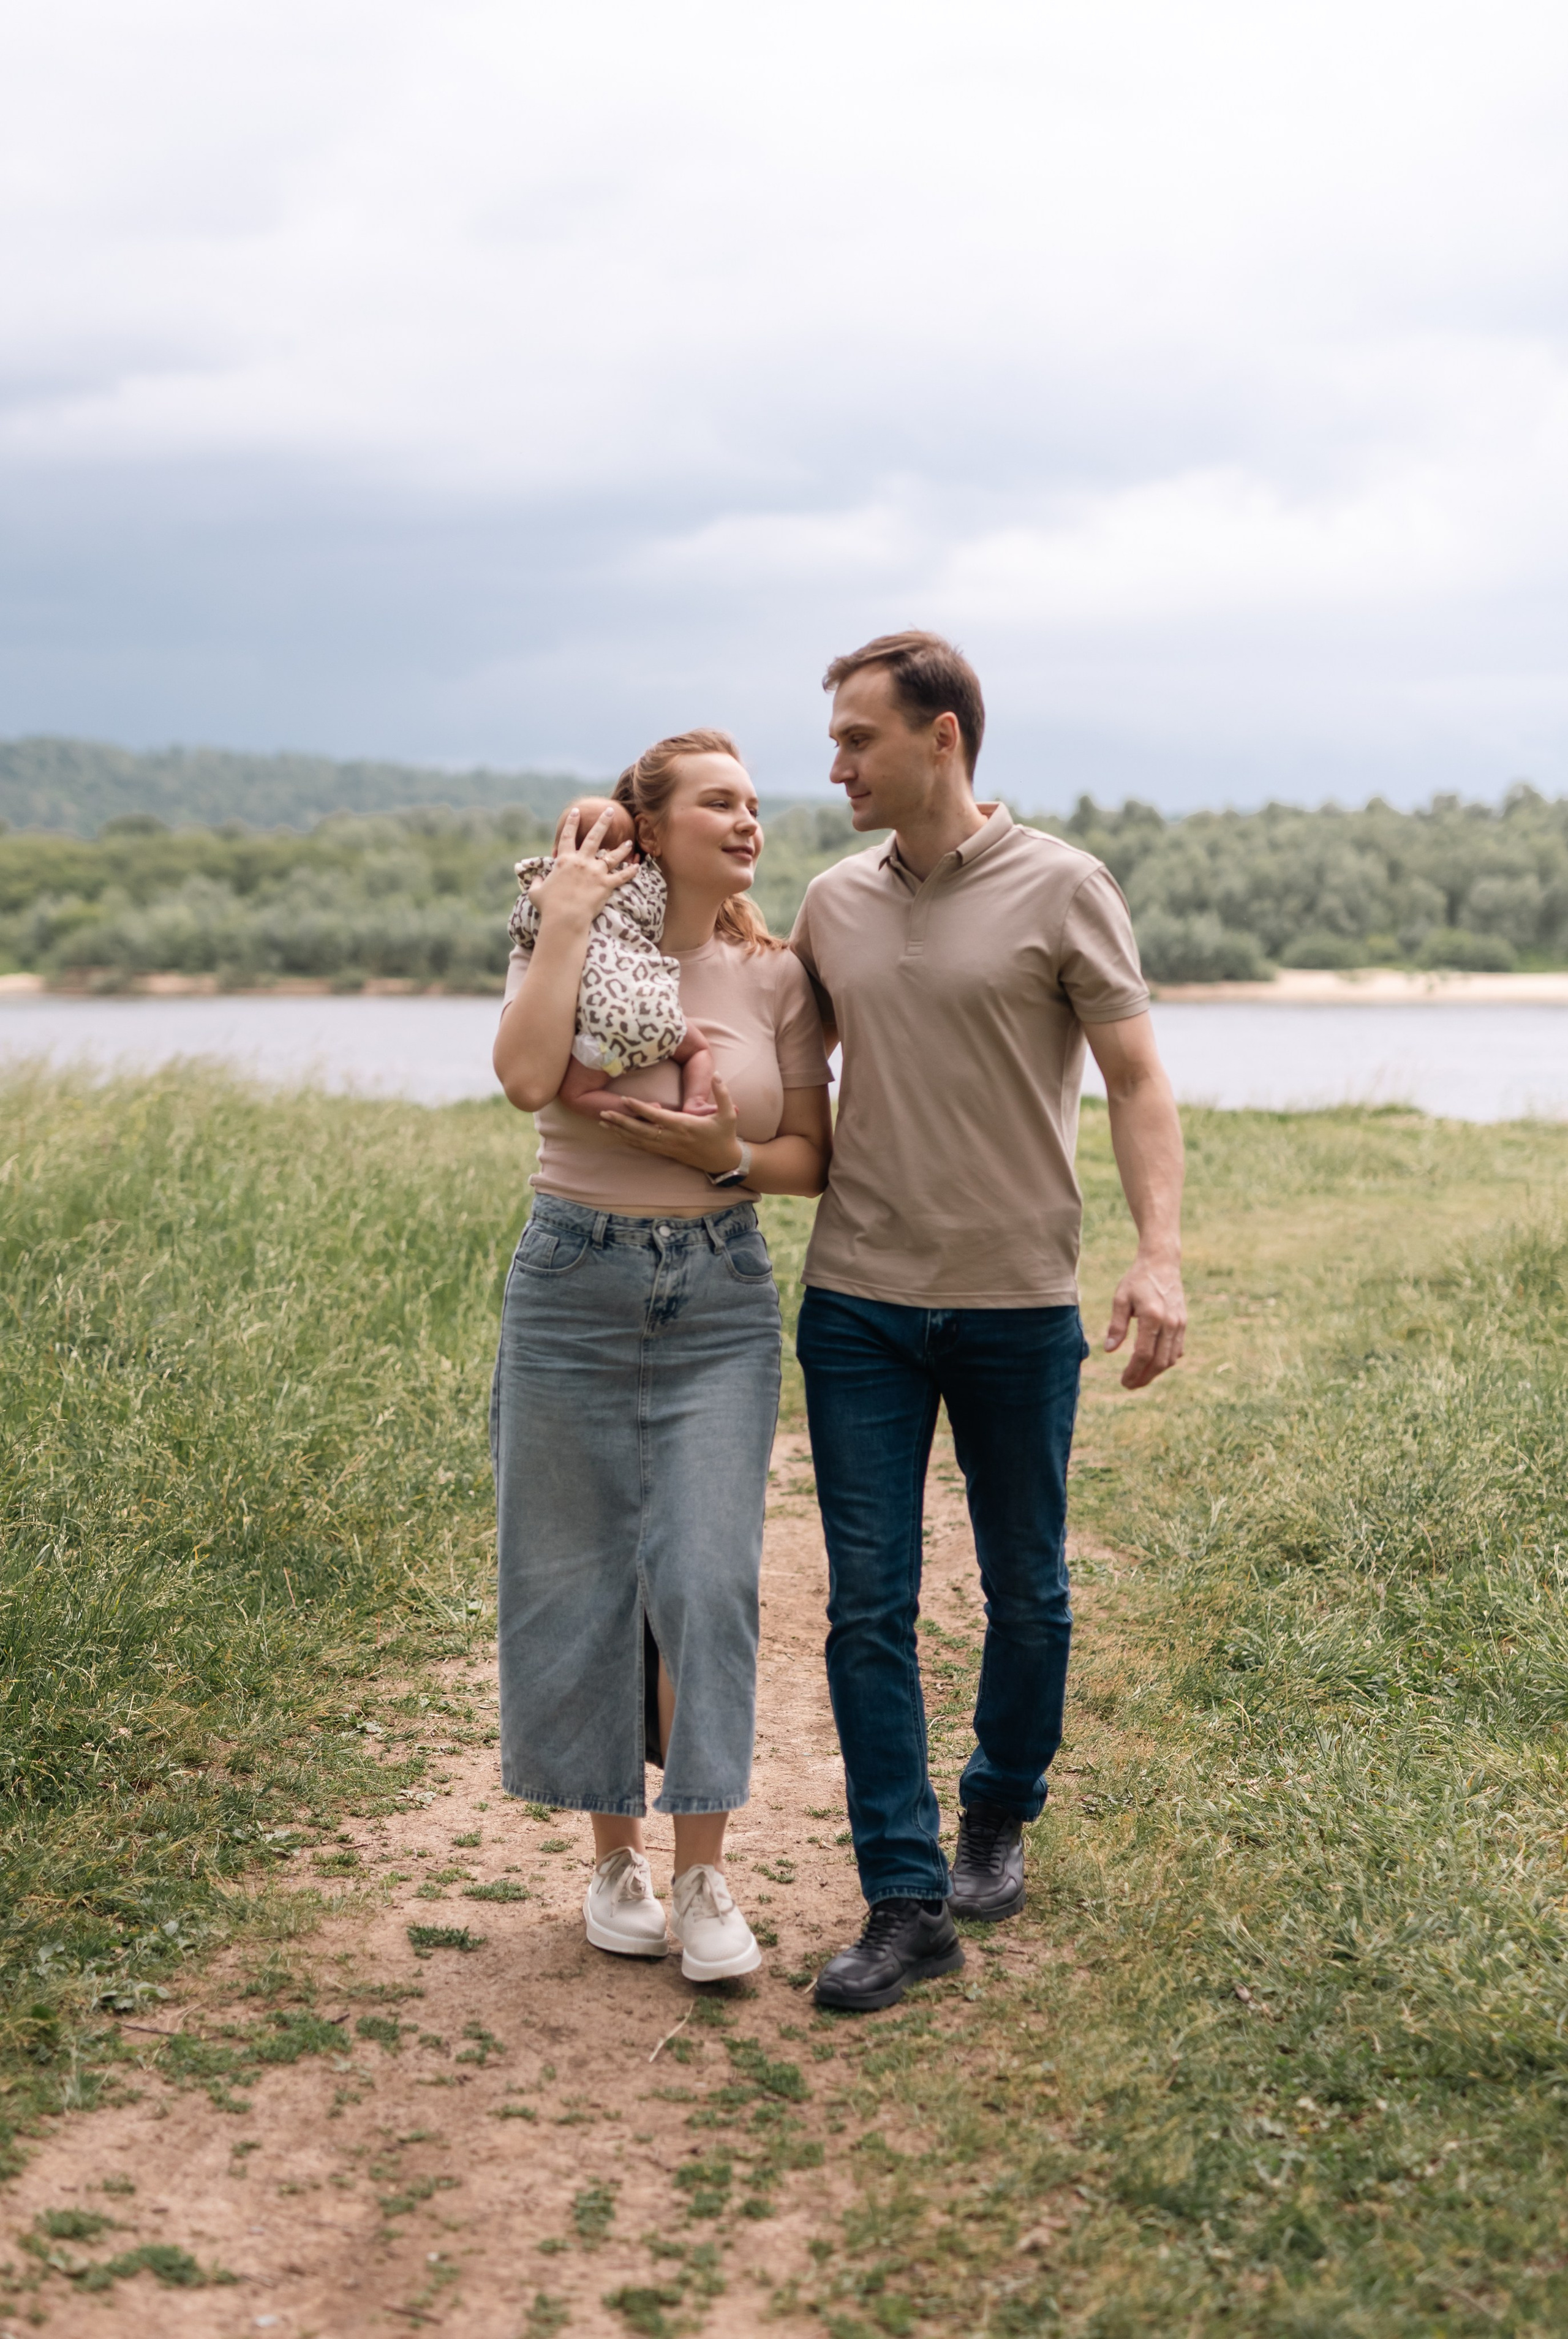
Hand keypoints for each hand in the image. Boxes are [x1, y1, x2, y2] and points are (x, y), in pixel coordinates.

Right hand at [530, 806, 638, 928]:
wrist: (564, 919)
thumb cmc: (549, 907)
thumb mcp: (536, 892)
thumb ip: (536, 882)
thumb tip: (536, 878)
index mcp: (564, 860)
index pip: (568, 837)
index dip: (572, 823)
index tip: (577, 811)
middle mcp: (582, 862)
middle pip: (594, 837)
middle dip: (603, 822)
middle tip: (611, 811)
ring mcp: (596, 873)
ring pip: (613, 856)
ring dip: (622, 847)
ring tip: (630, 841)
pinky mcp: (606, 885)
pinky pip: (622, 876)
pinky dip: (631, 871)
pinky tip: (638, 866)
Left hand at [599, 1075, 744, 1176]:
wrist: (724, 1161)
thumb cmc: (725, 1135)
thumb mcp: (729, 1114)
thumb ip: (722, 1094)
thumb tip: (717, 1075)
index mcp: (684, 1126)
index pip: (657, 1116)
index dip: (640, 1108)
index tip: (624, 1099)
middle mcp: (672, 1138)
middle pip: (641, 1130)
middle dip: (621, 1122)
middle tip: (603, 1113)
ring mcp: (668, 1147)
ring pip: (639, 1140)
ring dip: (620, 1131)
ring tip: (603, 1123)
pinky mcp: (666, 1153)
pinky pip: (643, 1147)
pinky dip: (628, 1140)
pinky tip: (617, 1135)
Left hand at [1104, 1251, 1185, 1389]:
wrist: (1162, 1263)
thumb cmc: (1137, 1280)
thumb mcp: (1120, 1299)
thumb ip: (1117, 1326)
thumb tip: (1109, 1350)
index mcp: (1152, 1317)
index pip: (1143, 1354)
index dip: (1133, 1371)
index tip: (1123, 1382)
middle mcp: (1170, 1323)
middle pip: (1159, 1361)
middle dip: (1144, 1377)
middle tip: (1130, 1385)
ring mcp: (1180, 1324)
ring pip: (1171, 1358)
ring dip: (1155, 1372)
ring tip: (1140, 1378)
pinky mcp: (1184, 1323)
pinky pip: (1177, 1350)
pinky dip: (1166, 1361)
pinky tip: (1153, 1365)